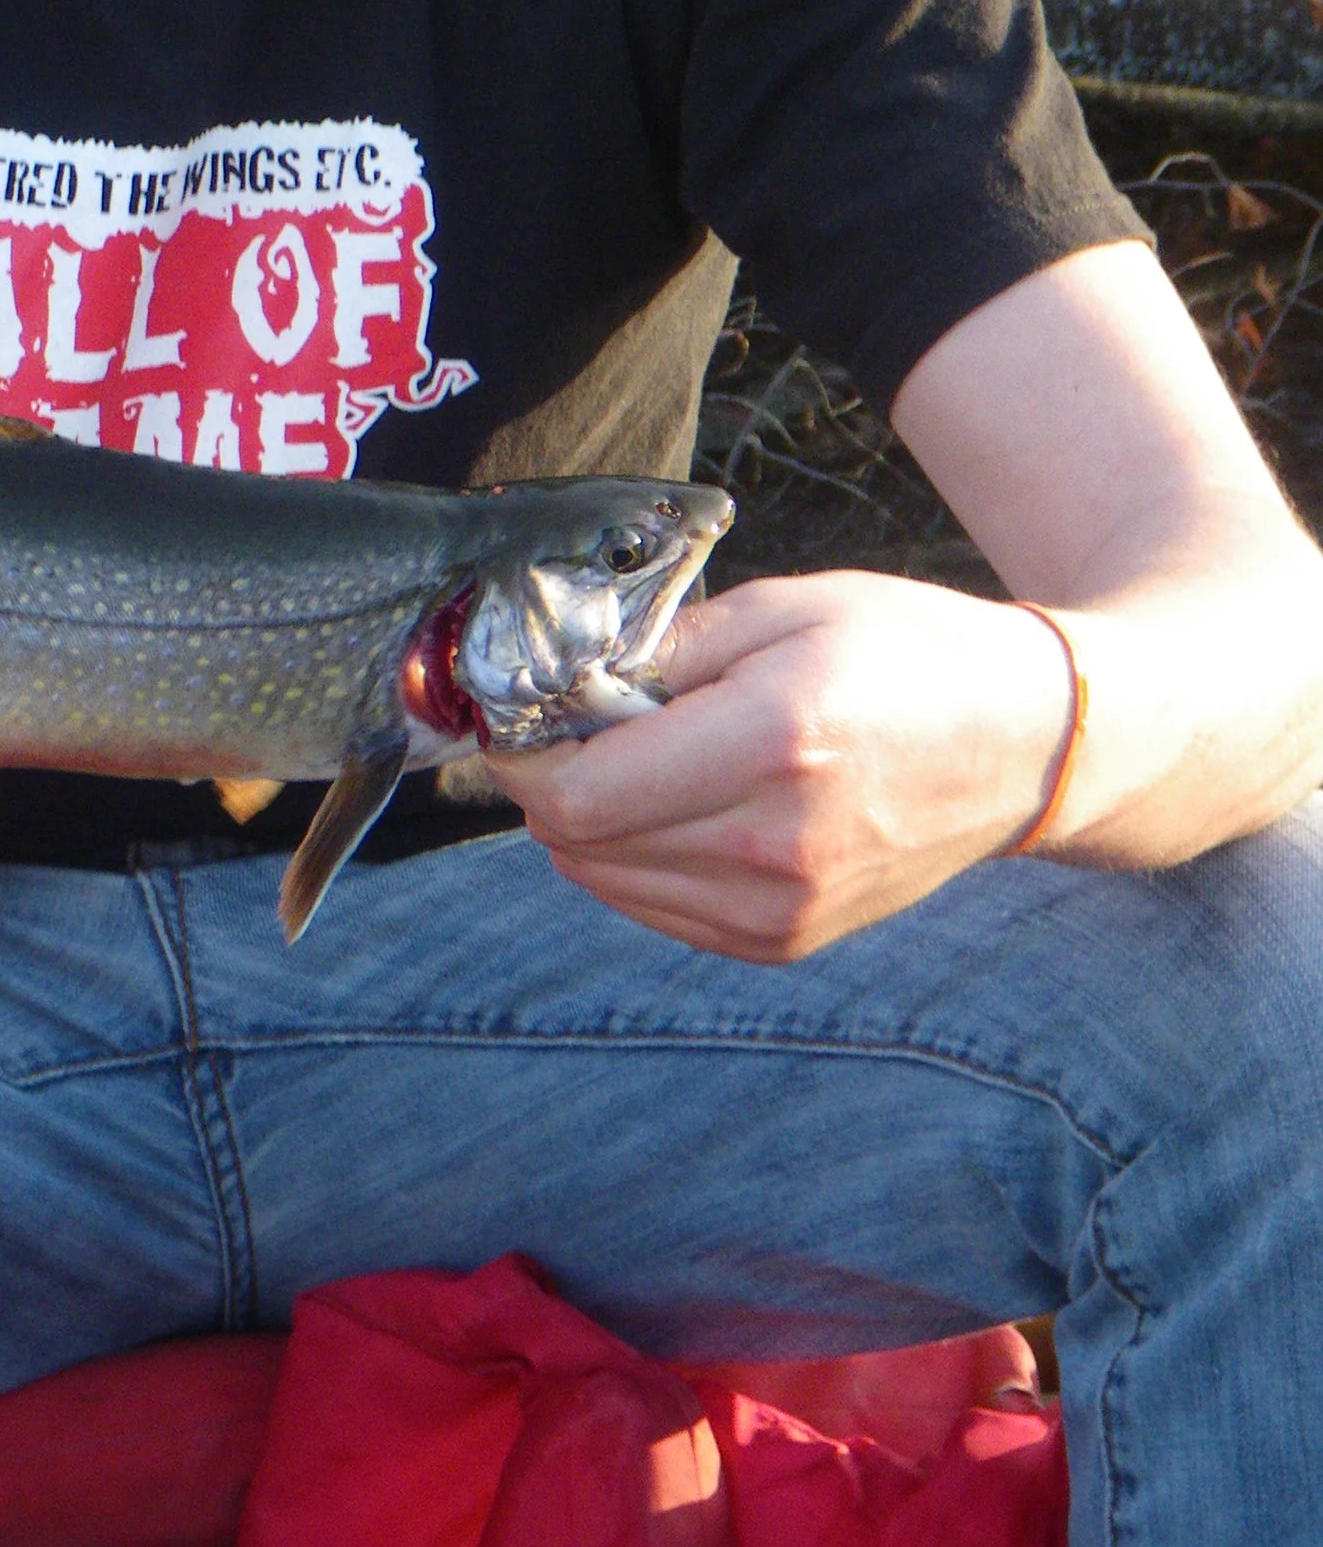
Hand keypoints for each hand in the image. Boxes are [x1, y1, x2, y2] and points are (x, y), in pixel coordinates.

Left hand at [491, 569, 1075, 962]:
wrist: (1028, 743)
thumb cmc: (907, 652)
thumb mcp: (786, 606)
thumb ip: (665, 648)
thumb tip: (564, 683)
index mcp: (775, 739)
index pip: (583, 794)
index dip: (525, 759)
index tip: (519, 720)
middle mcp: (776, 841)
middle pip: (583, 843)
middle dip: (552, 785)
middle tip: (575, 731)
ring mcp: (786, 905)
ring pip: (609, 882)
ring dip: (593, 827)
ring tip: (638, 765)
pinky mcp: (791, 939)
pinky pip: (660, 912)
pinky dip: (637, 863)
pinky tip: (677, 808)